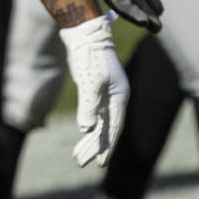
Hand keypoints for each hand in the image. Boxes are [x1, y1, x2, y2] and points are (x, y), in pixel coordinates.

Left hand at [58, 13, 128, 166]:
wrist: (84, 35)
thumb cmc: (91, 56)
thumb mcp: (91, 81)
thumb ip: (90, 105)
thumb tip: (87, 129)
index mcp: (120, 96)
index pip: (115, 126)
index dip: (108, 146)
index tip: (100, 163)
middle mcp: (115, 98)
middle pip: (106, 128)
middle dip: (95, 147)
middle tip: (82, 163)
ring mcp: (105, 95)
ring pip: (99, 124)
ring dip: (89, 141)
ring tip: (78, 158)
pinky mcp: (94, 92)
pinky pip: (92, 115)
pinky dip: (86, 127)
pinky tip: (81, 138)